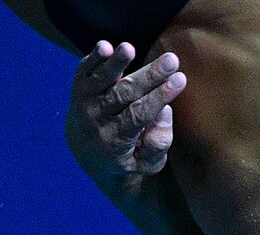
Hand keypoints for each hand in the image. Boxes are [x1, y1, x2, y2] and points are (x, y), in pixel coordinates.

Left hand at [66, 40, 185, 179]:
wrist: (87, 156)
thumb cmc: (127, 157)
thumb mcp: (147, 164)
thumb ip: (158, 144)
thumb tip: (164, 112)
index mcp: (116, 142)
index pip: (140, 115)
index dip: (160, 97)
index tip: (180, 79)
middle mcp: (97, 122)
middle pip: (124, 95)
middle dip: (149, 76)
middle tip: (172, 60)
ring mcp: (85, 104)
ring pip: (100, 81)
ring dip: (115, 63)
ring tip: (129, 48)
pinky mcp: (78, 89)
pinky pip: (84, 72)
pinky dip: (93, 59)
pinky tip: (105, 46)